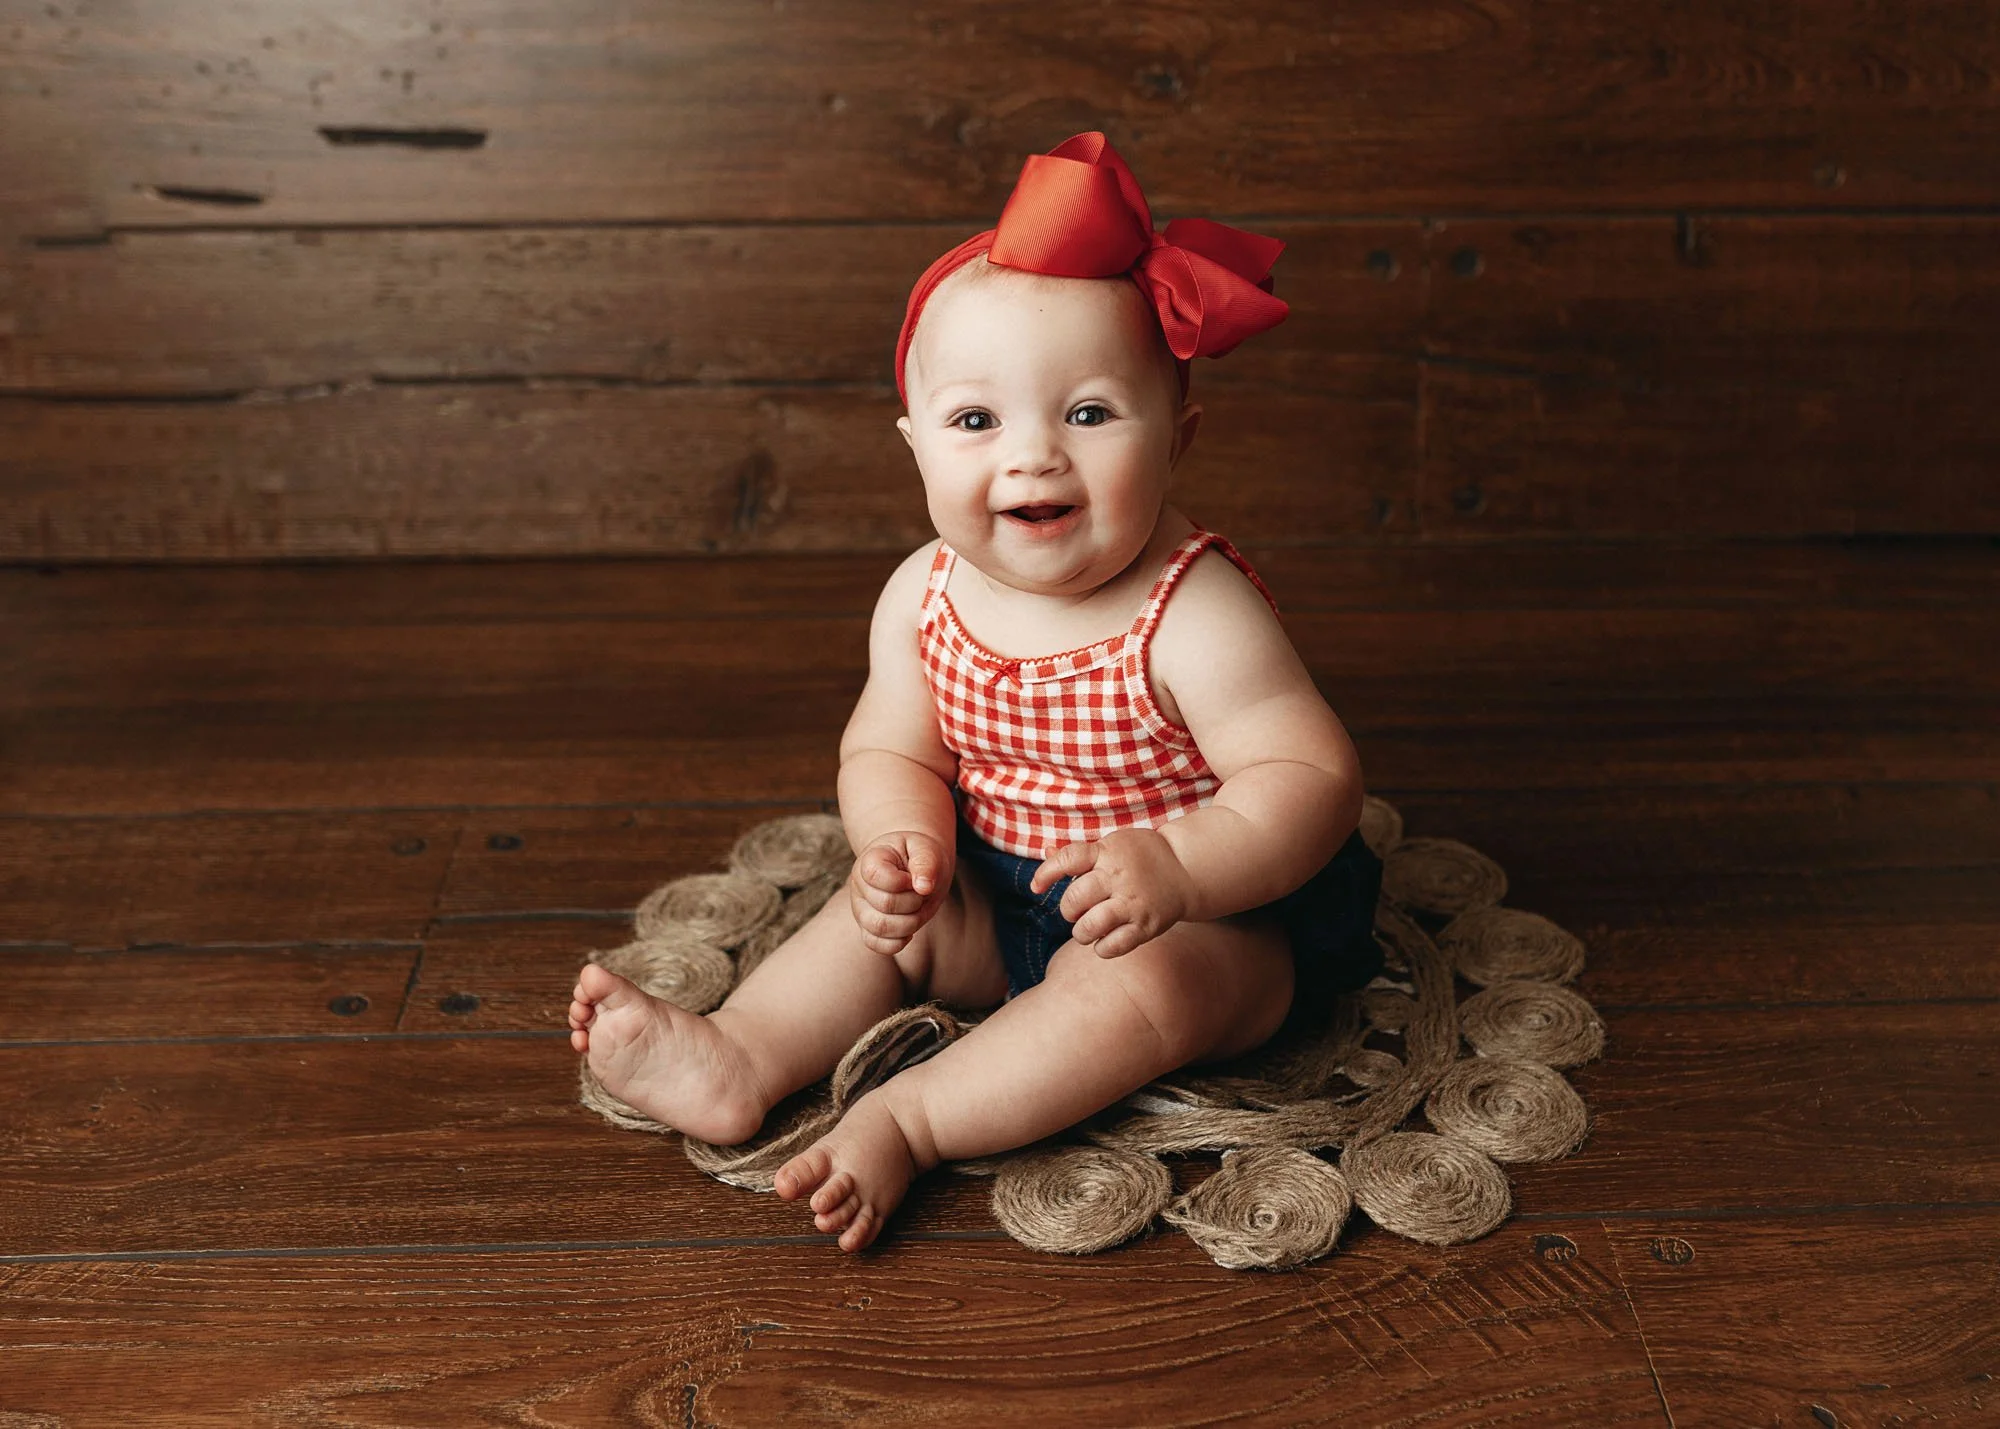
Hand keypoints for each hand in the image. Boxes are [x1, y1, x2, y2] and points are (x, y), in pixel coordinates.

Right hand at [847, 830, 951, 955]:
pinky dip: (898, 942)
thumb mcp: (926, 849)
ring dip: (909, 923)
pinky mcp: (867, 928)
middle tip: (921, 894)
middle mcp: (858, 885)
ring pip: (879, 928)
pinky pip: (876, 944)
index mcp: (870, 860)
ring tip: (917, 909)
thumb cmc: (919, 856)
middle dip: (913, 902)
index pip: (876, 876)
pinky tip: (910, 929)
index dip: (903, 882)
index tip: (914, 877)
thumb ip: (926, 862)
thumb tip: (924, 887)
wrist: (914, 867)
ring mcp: (860, 908)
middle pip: (884, 904)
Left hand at [1031, 827, 1195, 958]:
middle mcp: (1118, 877)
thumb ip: (1080, 853)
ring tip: (1088, 928)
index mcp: (1107, 853)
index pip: (1067, 859)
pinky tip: (1105, 940)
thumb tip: (1045, 852)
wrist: (1186, 868)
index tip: (1036, 887)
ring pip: (1090, 926)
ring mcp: (1133, 903)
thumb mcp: (1112, 845)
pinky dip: (1102, 948)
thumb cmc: (1141, 856)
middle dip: (1069, 910)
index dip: (1046, 873)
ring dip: (1081, 932)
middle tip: (1078, 911)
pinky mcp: (1146, 926)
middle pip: (1075, 898)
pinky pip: (1112, 946)